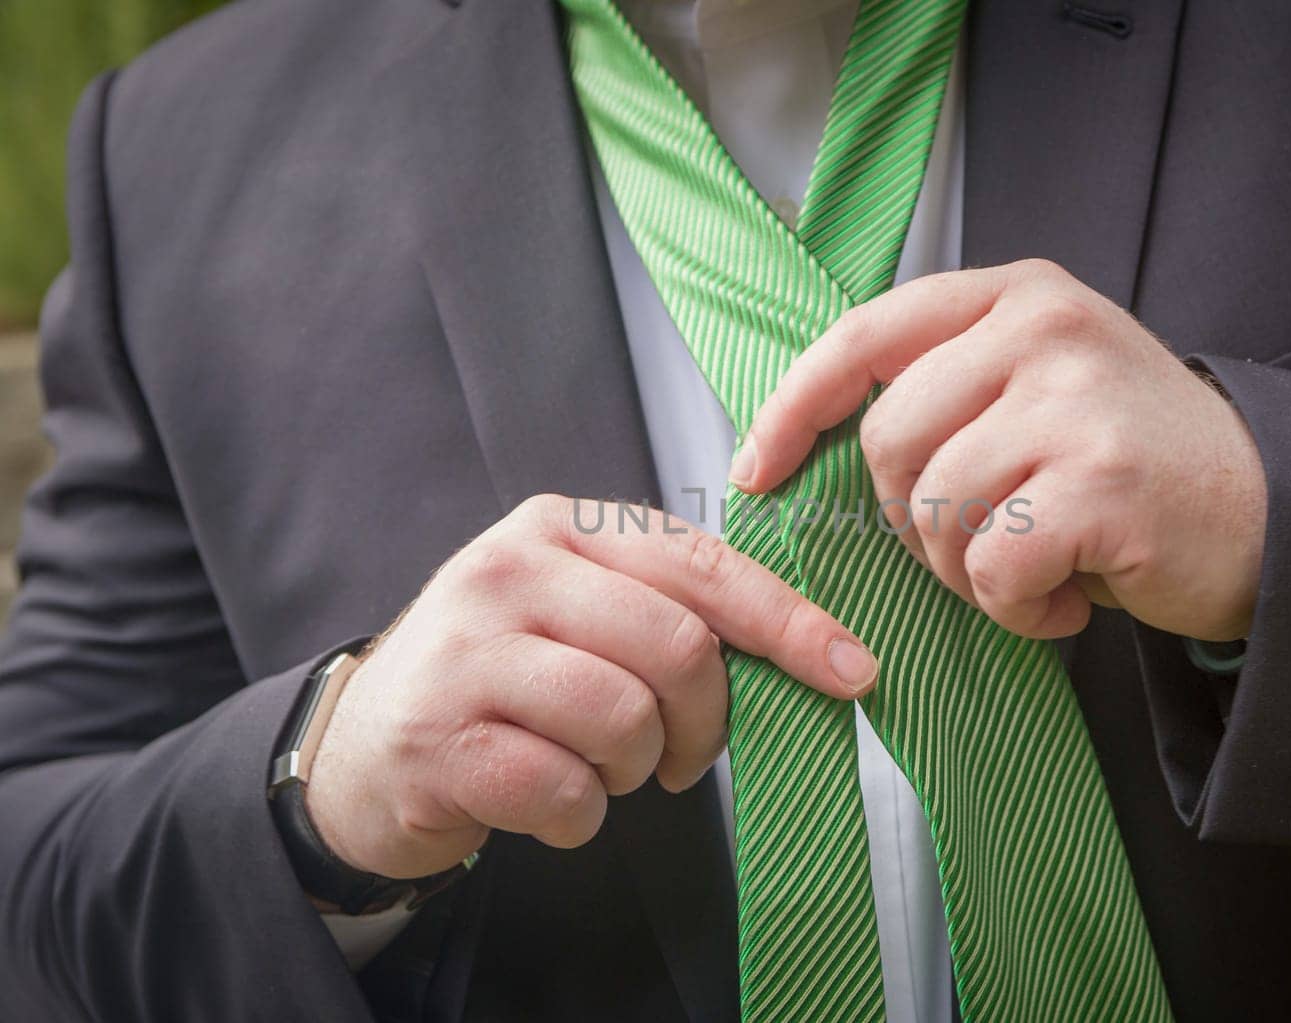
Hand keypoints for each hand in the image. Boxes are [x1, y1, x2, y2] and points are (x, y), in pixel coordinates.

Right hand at [306, 495, 876, 879]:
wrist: (364, 747)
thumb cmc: (502, 678)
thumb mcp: (577, 612)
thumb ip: (667, 610)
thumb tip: (805, 650)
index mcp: (562, 529)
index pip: (702, 565)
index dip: (790, 622)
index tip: (853, 670)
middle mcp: (509, 570)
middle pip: (677, 647)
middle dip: (705, 721)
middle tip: (682, 757)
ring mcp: (467, 652)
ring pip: (624, 720)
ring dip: (634, 770)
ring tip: (598, 770)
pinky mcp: (439, 739)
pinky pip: (565, 790)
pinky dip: (578, 816)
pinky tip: (548, 803)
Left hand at [732, 259, 1266, 642]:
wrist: (1275, 513)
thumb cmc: (1136, 464)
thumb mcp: (1044, 385)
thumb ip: (951, 386)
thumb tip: (813, 445)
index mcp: (1017, 296)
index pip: (864, 335)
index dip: (795, 407)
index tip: (759, 469)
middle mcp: (1044, 330)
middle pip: (890, 441)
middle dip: (910, 520)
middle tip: (977, 545)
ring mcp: (1075, 400)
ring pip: (935, 510)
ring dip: (966, 571)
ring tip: (1029, 573)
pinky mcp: (1101, 482)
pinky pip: (991, 567)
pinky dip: (1015, 610)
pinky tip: (1065, 601)